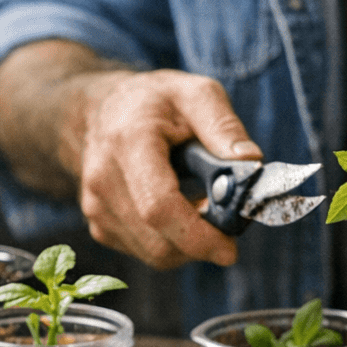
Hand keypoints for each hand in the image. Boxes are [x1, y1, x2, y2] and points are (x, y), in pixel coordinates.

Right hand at [72, 69, 261, 268]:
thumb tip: (251, 164)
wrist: (99, 111)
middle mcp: (104, 180)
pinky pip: (145, 252)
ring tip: (199, 204)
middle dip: (202, 242)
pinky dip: (171, 242)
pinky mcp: (99, 226)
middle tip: (226, 221)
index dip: (197, 236)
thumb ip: (224, 126)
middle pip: (159, 241)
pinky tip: (177, 210)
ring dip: (188, 243)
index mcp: (129, 142)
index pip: (159, 207)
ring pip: (155, 253)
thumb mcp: (196, 93)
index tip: (229, 248)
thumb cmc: (152, 101)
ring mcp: (96, 207)